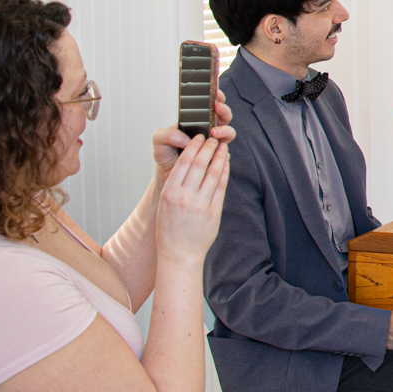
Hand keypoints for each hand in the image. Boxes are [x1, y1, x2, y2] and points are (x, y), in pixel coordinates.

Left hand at [151, 100, 233, 173]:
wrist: (169, 175)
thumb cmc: (165, 154)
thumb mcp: (158, 140)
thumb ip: (166, 134)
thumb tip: (185, 139)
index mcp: (196, 121)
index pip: (209, 105)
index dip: (216, 96)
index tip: (215, 93)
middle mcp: (209, 130)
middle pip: (224, 115)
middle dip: (224, 109)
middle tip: (216, 108)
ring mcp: (215, 143)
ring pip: (229, 132)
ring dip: (225, 130)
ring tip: (214, 132)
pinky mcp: (218, 157)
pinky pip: (226, 152)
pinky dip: (223, 149)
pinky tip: (215, 150)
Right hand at [154, 135, 231, 265]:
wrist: (179, 253)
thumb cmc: (169, 229)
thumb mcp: (165, 204)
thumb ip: (176, 185)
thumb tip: (190, 163)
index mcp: (170, 193)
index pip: (183, 163)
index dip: (192, 147)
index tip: (198, 138)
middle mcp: (185, 197)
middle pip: (199, 164)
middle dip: (207, 148)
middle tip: (213, 138)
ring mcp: (201, 204)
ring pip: (213, 173)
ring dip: (219, 157)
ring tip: (223, 147)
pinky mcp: (214, 211)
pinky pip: (222, 186)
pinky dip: (225, 172)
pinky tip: (226, 164)